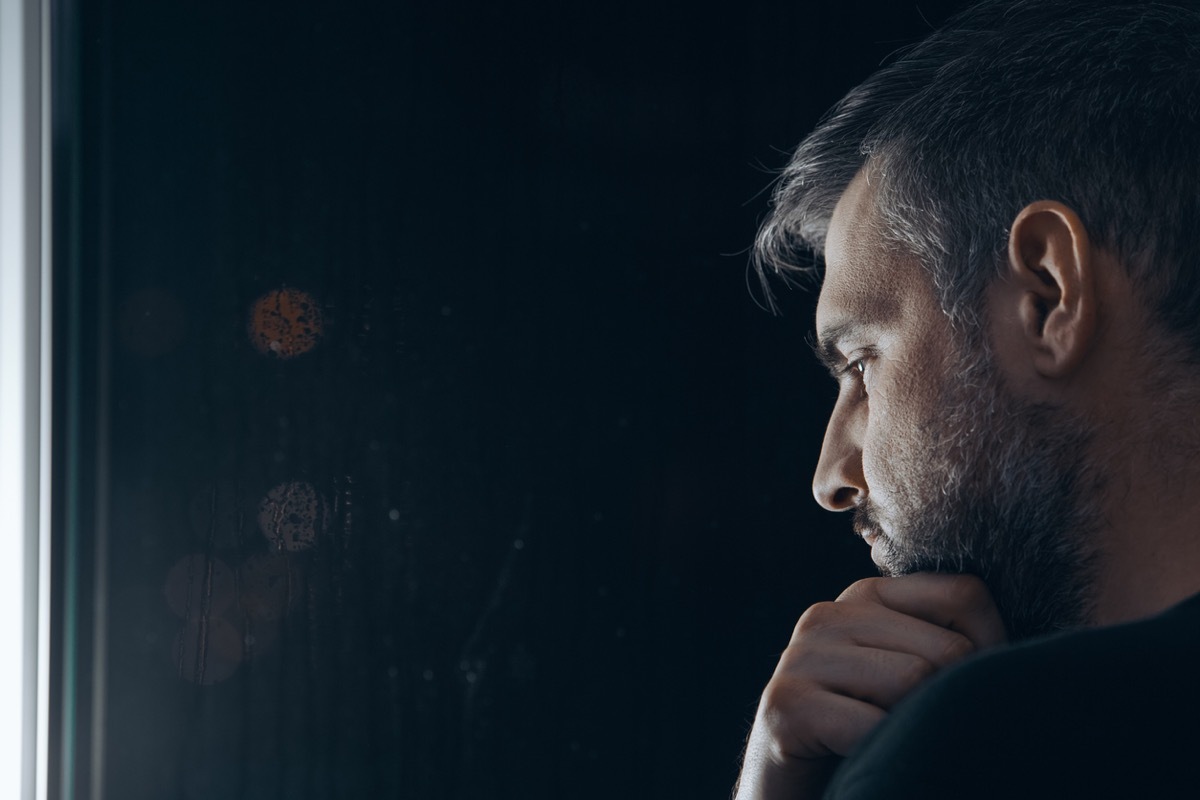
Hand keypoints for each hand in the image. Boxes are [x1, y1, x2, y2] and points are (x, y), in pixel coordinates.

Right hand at [733, 573, 1005, 799]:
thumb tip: (1037, 654)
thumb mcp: (911, 682)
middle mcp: (828, 614)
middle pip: (947, 648)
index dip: (991, 650)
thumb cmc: (868, 742)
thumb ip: (949, 648)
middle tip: (926, 737)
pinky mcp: (786, 704)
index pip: (965, 595)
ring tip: (894, 747)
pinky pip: (873, 726)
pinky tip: (866, 763)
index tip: (964, 697)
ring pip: (914, 680)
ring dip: (917, 731)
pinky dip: (886, 755)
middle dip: (955, 702)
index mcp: (866, 598)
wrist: (793, 797)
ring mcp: (801, 656)